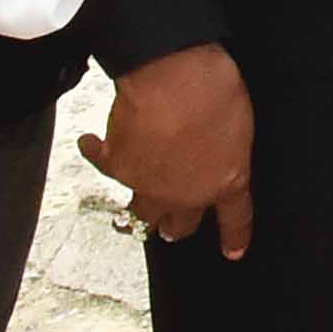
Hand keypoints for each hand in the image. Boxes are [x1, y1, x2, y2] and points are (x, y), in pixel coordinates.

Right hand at [85, 44, 254, 254]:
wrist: (174, 78)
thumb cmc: (216, 90)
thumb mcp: (243, 123)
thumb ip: (230, 147)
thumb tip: (220, 147)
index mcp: (226, 181)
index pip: (236, 218)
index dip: (234, 238)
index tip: (232, 253)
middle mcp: (187, 193)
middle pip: (180, 224)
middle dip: (177, 227)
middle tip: (173, 228)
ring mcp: (149, 184)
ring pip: (141, 212)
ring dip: (138, 212)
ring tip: (132, 213)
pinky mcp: (117, 165)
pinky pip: (101, 163)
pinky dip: (94, 151)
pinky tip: (89, 143)